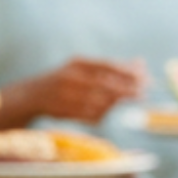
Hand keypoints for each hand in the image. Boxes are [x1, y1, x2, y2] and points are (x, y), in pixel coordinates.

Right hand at [4, 57, 145, 125]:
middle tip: (144, 93)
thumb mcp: (84, 68)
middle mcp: (70, 77)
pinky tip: (106, 111)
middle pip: (105, 85)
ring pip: (99, 102)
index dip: (128, 73)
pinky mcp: (63, 111)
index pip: (108, 66)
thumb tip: (141, 62)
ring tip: (126, 101)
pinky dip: (101, 114)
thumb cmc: (66, 79)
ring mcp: (65, 95)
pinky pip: (89, 115)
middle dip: (127, 90)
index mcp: (77, 64)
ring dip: (116, 103)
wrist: (31, 95)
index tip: (146, 78)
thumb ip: (111, 67)